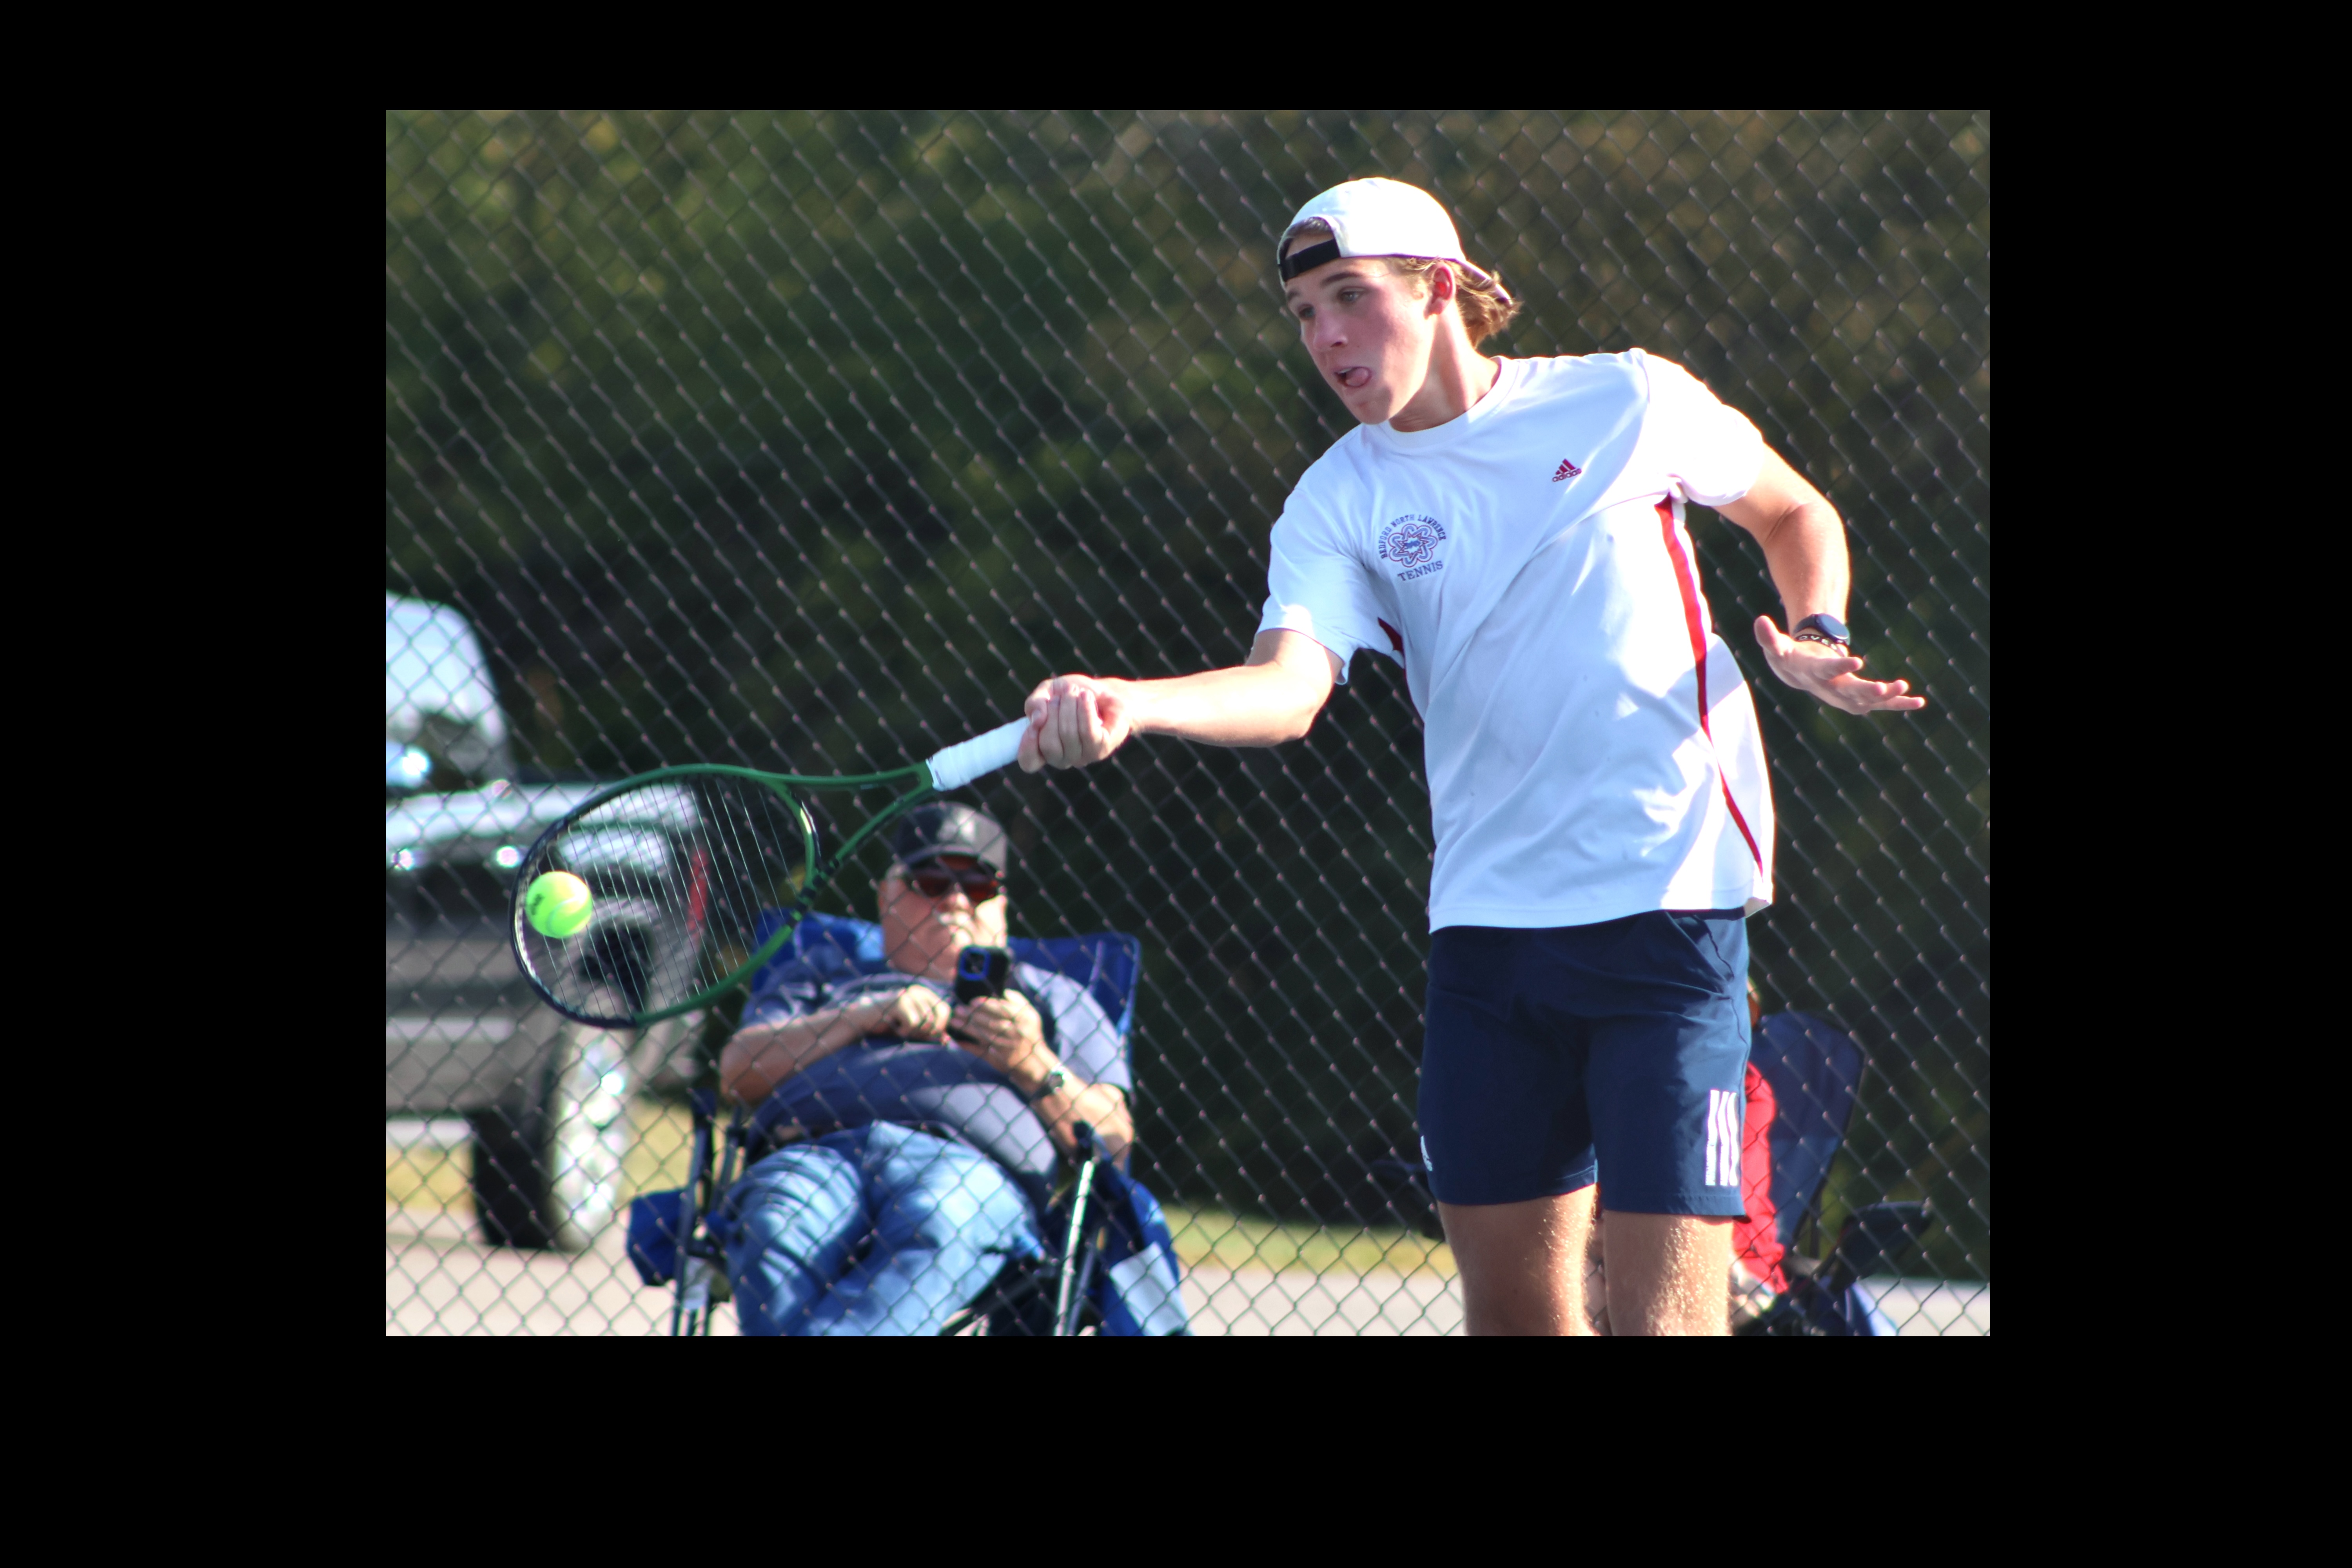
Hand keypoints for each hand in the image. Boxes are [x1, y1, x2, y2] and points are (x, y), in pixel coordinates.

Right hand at [880, 985, 952, 1042]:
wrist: (866, 1018)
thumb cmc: (892, 1024)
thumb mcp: (914, 1028)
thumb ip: (930, 1032)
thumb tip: (947, 1040)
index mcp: (925, 994)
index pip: (945, 1010)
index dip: (941, 1026)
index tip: (929, 1034)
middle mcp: (919, 991)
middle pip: (936, 1018)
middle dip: (927, 1032)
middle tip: (912, 1033)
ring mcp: (909, 995)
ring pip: (925, 1023)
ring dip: (913, 1033)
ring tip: (901, 1028)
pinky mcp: (900, 1001)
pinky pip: (913, 1023)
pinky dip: (905, 1031)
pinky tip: (895, 1027)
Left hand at [948, 990, 1049, 1079]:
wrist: (1034, 1062)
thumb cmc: (1030, 1034)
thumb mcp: (1031, 1016)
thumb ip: (1019, 1001)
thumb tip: (1004, 992)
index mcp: (1022, 1020)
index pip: (1001, 1009)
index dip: (986, 1005)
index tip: (972, 1001)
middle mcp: (1014, 1032)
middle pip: (990, 1022)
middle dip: (972, 1015)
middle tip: (958, 1009)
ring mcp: (1005, 1046)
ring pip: (983, 1035)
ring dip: (967, 1028)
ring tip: (954, 1021)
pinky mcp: (998, 1057)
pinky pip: (981, 1051)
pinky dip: (968, 1046)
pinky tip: (957, 1040)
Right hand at [1020, 675, 1133, 771]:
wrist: (1108, 692)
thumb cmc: (1075, 695)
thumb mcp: (1049, 692)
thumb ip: (1035, 702)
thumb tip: (1036, 719)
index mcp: (1044, 748)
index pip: (1029, 762)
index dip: (1027, 745)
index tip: (1033, 723)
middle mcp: (1062, 758)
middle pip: (1048, 744)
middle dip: (1053, 712)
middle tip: (1063, 693)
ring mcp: (1082, 756)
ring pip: (1068, 734)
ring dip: (1070, 705)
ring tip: (1076, 691)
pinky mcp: (1101, 749)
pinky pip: (1088, 732)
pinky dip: (1085, 710)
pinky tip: (1086, 697)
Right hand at [1753, 616, 1926, 714]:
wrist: (1800, 675)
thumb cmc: (1789, 658)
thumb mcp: (1776, 647)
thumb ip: (1768, 637)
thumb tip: (1759, 620)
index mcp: (1813, 674)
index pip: (1827, 672)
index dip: (1840, 667)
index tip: (1857, 661)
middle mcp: (1831, 689)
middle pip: (1850, 693)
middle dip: (1868, 691)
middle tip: (1885, 688)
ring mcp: (1846, 695)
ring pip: (1868, 701)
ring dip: (1887, 698)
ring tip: (1905, 689)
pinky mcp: (1859, 698)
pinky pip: (1881, 704)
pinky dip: (1899, 703)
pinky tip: (1918, 701)